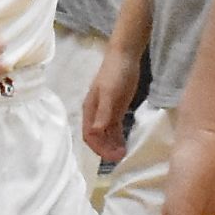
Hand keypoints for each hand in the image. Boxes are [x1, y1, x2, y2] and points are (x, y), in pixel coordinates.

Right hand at [82, 45, 139, 162]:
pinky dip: (118, 138)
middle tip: (120, 158)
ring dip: (112, 145)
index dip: (98, 148)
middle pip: (97, 137)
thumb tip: (95, 132)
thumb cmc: (115, 74)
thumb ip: (103, 113)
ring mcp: (106, 112)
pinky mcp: (117, 109)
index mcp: (90, 110)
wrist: (125, 56)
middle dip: (105, 149)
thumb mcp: (110, 93)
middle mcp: (96, 113)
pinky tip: (125, 144)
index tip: (111, 157)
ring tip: (124, 154)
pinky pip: (115, 128)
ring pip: (106, 134)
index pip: (89, 135)